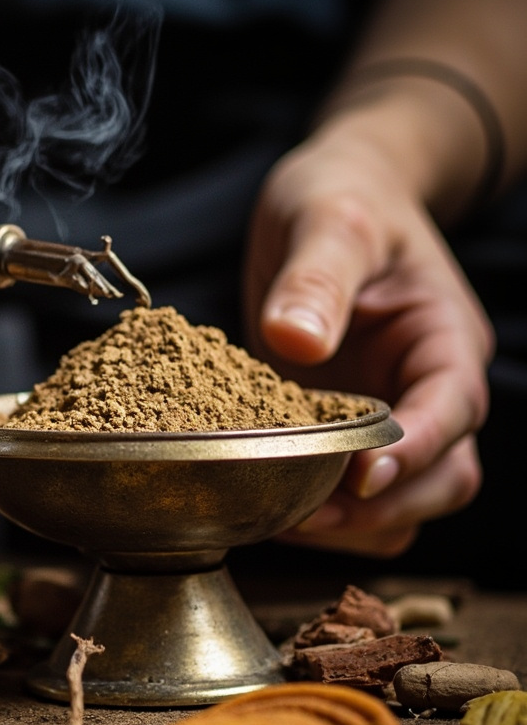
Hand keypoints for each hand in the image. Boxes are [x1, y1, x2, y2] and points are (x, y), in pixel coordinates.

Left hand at [243, 124, 493, 556]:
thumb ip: (316, 278)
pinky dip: (327, 514)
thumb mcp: (327, 220)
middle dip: (381, 506)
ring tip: (279, 520)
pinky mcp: (347, 429)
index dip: (415, 452)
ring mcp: (391, 413)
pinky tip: (270, 504)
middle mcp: (428, 387)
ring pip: (405, 502)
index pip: (454, 407)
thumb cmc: (340, 199)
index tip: (359, 476)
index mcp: (442, 337)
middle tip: (302, 514)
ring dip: (354, 524)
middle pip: (444, 477)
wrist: (331, 199)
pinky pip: (356, 494)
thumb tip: (294, 342)